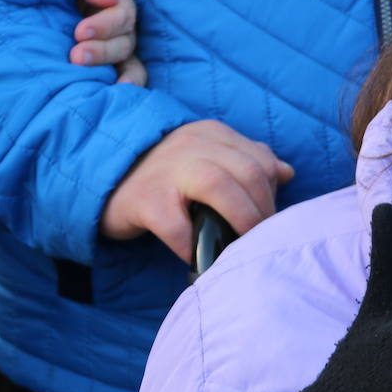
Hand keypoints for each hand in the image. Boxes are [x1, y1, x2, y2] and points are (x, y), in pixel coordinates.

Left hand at [49, 0, 146, 86]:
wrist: (24, 3)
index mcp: (111, 1)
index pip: (123, 11)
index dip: (106, 24)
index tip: (79, 32)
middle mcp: (119, 28)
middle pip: (126, 40)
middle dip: (103, 50)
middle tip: (76, 57)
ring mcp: (116, 50)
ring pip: (130, 62)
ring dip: (109, 68)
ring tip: (84, 73)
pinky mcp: (110, 70)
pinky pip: (130, 78)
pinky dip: (129, 85)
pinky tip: (117, 93)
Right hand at [101, 120, 292, 260]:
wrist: (104, 180)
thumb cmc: (166, 177)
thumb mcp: (206, 158)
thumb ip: (246, 161)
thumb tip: (286, 172)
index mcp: (213, 134)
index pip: (261, 160)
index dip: (273, 193)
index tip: (269, 219)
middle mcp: (193, 145)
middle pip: (249, 172)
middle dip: (264, 211)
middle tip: (262, 238)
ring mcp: (168, 171)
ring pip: (220, 188)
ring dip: (241, 222)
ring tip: (242, 247)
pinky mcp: (146, 200)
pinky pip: (178, 227)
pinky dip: (194, 246)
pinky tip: (200, 257)